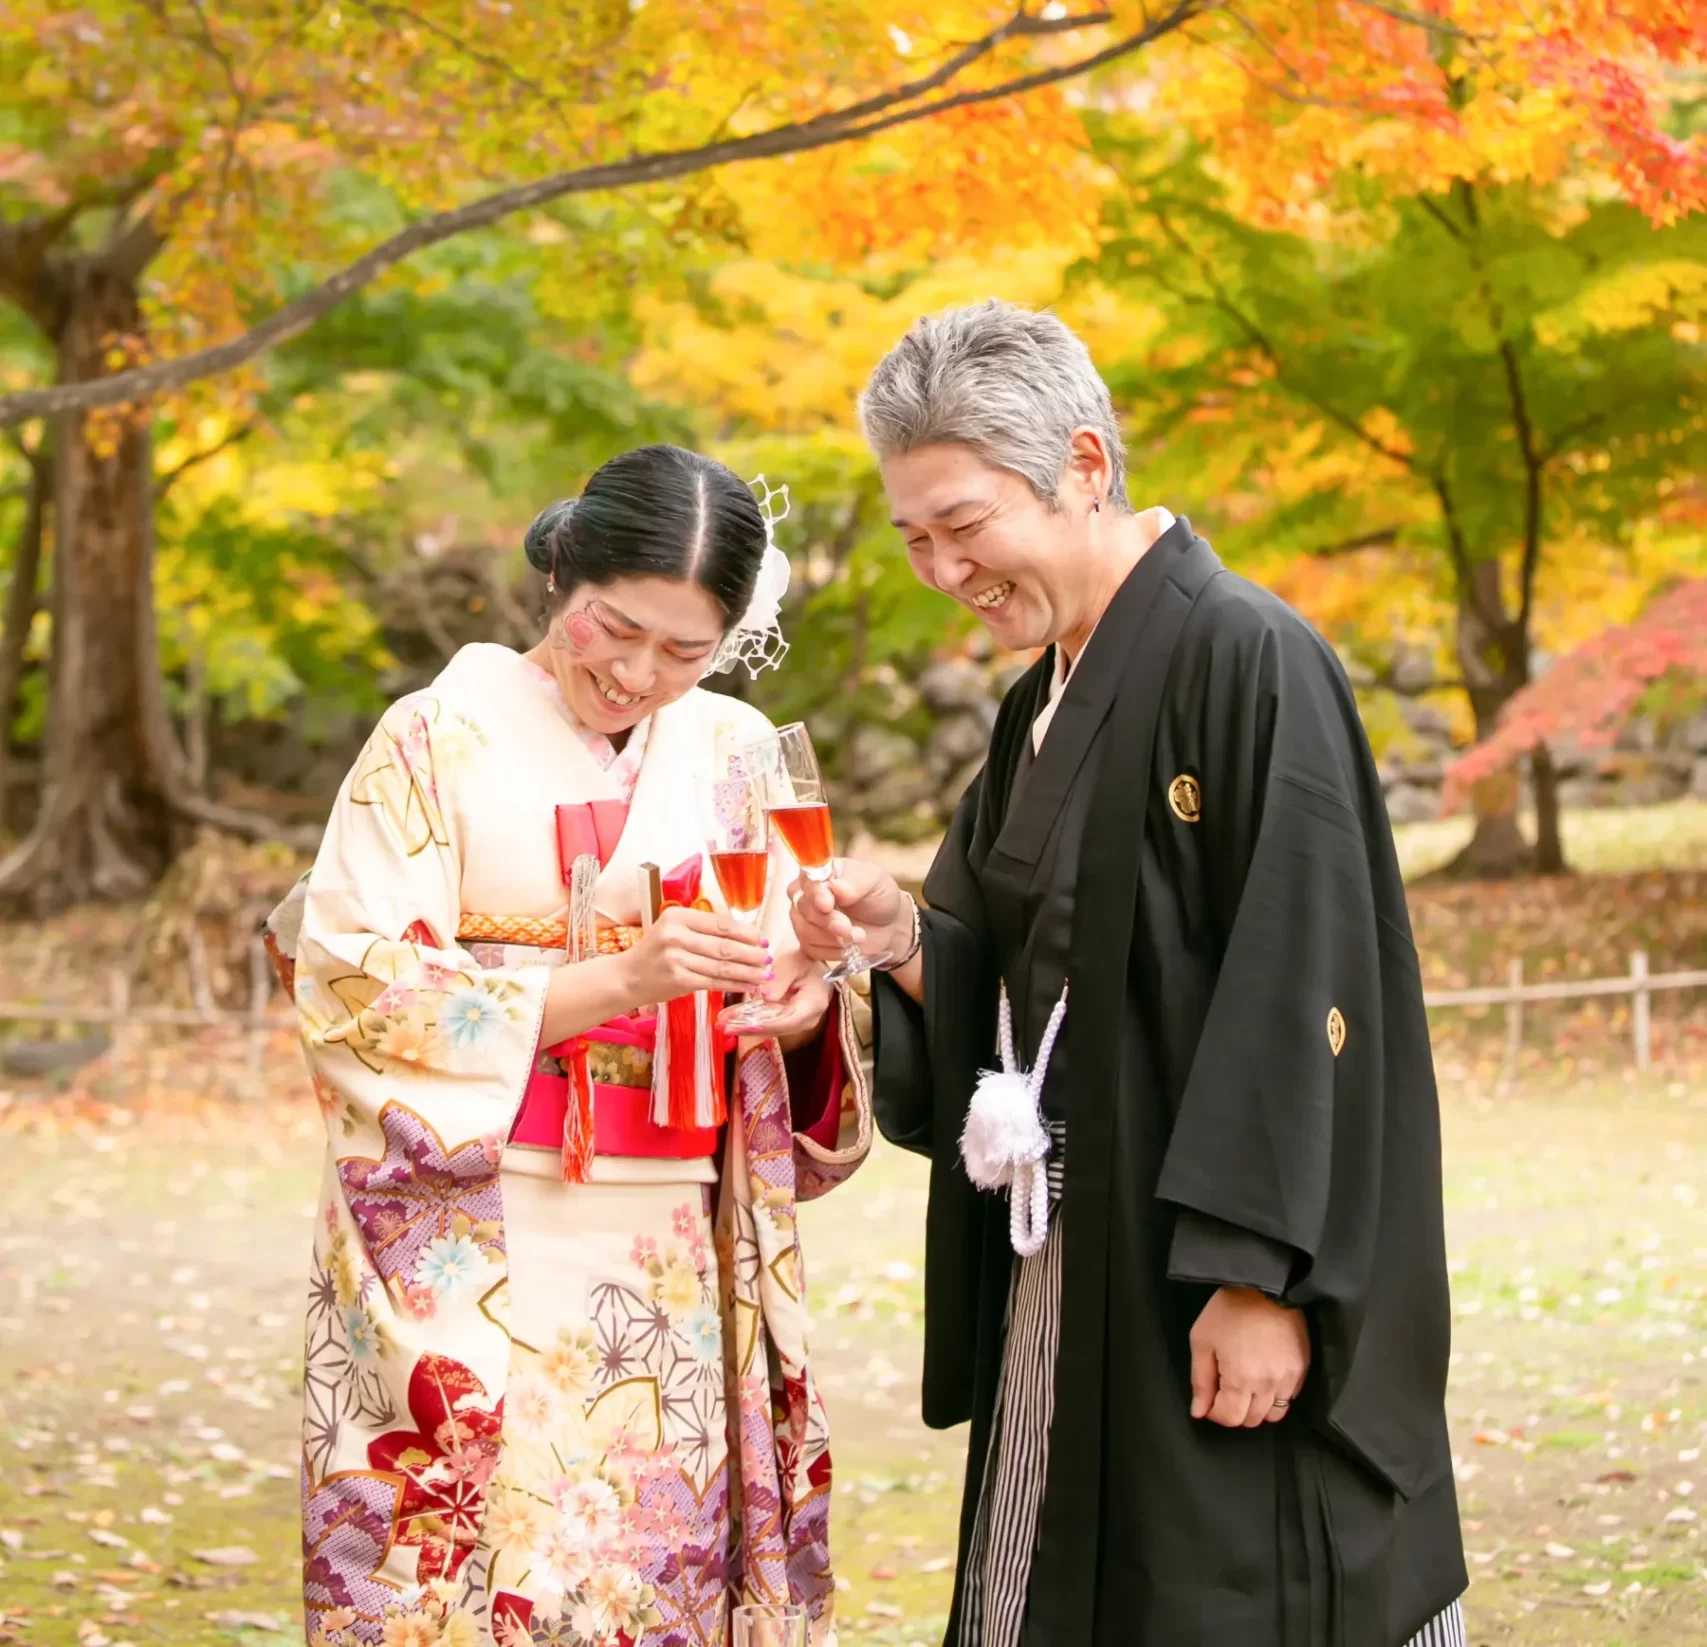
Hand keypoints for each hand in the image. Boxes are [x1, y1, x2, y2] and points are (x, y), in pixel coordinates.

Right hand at [618, 906, 770, 1004]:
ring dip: (748, 971)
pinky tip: (749, 985)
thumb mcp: (674, 930)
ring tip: (765, 974)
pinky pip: (714, 982)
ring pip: (722, 966)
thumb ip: (702, 929)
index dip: (746, 932)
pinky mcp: (678, 980)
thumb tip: (744, 933)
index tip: (763, 938)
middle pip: (724, 945)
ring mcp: (676, 958)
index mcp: (677, 916)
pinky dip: (734, 984)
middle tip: (769, 958)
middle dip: (752, 953)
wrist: (628, 977)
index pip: (720, 923)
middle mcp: (676, 935)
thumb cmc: (656, 952)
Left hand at [720, 950, 833, 1049]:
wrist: (812, 965)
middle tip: (724, 1025)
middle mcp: (807, 1018)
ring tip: (722, 1023)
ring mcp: (796, 1022)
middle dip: (749, 1027)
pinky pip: (767, 1023)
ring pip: (769, 1027)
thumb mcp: (793, 962)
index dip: (767, 1023)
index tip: (746, 1024)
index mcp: (813, 1003)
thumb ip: (781, 978)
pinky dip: (748, 1021)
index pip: (789, 1018)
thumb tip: (766, 996)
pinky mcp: (785, 1021)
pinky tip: (730, 1020)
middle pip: (776, 1027)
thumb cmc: (805, 960)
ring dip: (744, 1026)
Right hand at [789, 859, 903, 963]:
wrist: (889, 925)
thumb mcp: (875, 881)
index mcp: (820, 874)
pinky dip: (832, 951)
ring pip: (805, 931)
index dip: (815, 894)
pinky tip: (849, 947)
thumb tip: (836, 887)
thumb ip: (856, 882)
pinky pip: (811, 949)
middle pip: (803, 908)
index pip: (807, 882)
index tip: (827, 905)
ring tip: (859, 936)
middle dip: (827, 921)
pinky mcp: (809, 942)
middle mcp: (807, 894)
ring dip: (833, 938)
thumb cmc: (879, 896)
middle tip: (848, 928)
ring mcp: (805, 919)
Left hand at [1188, 1287, 1309, 1428]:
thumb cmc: (1228, 1310)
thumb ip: (1200, 1380)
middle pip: (1252, 1420)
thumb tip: (1199, 1412)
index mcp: (1241, 1380)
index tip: (1211, 1398)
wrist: (1266, 1284)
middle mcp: (1268, 1386)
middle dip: (1235, 1411)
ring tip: (1247, 1386)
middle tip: (1227, 1389)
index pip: (1231, 1418)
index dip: (1216, 1413)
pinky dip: (1276, 1396)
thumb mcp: (1202, 1340)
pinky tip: (1265, 1376)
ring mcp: (1289, 1379)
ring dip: (1257, 1408)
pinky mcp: (1303, 1369)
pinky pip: (1290, 1397)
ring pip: (1274, 1414)